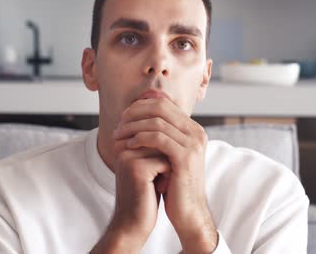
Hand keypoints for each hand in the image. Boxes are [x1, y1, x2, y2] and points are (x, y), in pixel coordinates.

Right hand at [91, 142, 170, 252]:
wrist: (133, 222)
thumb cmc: (145, 194)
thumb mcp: (149, 164)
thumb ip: (155, 144)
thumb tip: (174, 127)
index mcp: (123, 141)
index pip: (156, 133)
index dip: (163, 153)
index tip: (154, 171)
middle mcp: (123, 145)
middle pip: (161, 139)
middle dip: (166, 160)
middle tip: (155, 179)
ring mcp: (128, 155)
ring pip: (165, 150)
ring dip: (168, 167)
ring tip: (156, 183)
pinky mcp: (137, 168)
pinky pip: (166, 163)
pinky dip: (168, 177)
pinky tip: (157, 189)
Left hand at [113, 97, 217, 252]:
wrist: (188, 212)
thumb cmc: (174, 184)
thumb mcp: (168, 155)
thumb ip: (160, 135)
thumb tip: (137, 115)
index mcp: (193, 129)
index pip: (163, 104)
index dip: (140, 107)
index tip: (123, 118)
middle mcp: (197, 132)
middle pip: (160, 108)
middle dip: (135, 114)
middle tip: (118, 124)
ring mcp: (193, 144)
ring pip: (157, 122)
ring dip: (133, 127)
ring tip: (118, 136)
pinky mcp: (185, 157)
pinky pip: (158, 138)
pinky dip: (140, 138)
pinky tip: (128, 146)